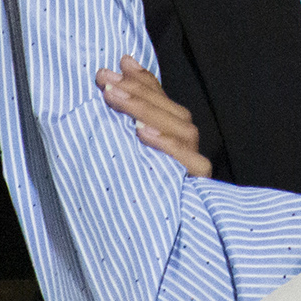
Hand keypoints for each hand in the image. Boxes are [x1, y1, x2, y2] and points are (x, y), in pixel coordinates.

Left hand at [97, 55, 210, 176]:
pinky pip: (188, 162)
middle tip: (105, 80)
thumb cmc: (133, 185)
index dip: (144, 80)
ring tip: (118, 98)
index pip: (164, 100)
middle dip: (138, 93)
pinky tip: (143, 132)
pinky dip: (166, 145)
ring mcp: (193, 165)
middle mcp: (188, 147)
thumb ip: (132, 106)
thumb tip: (124, 61)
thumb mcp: (128, 143)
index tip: (119, 63)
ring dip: (147, 110)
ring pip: (181, 129)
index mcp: (174, 134)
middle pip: (173, 112)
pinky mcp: (194, 185)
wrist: (152, 240)